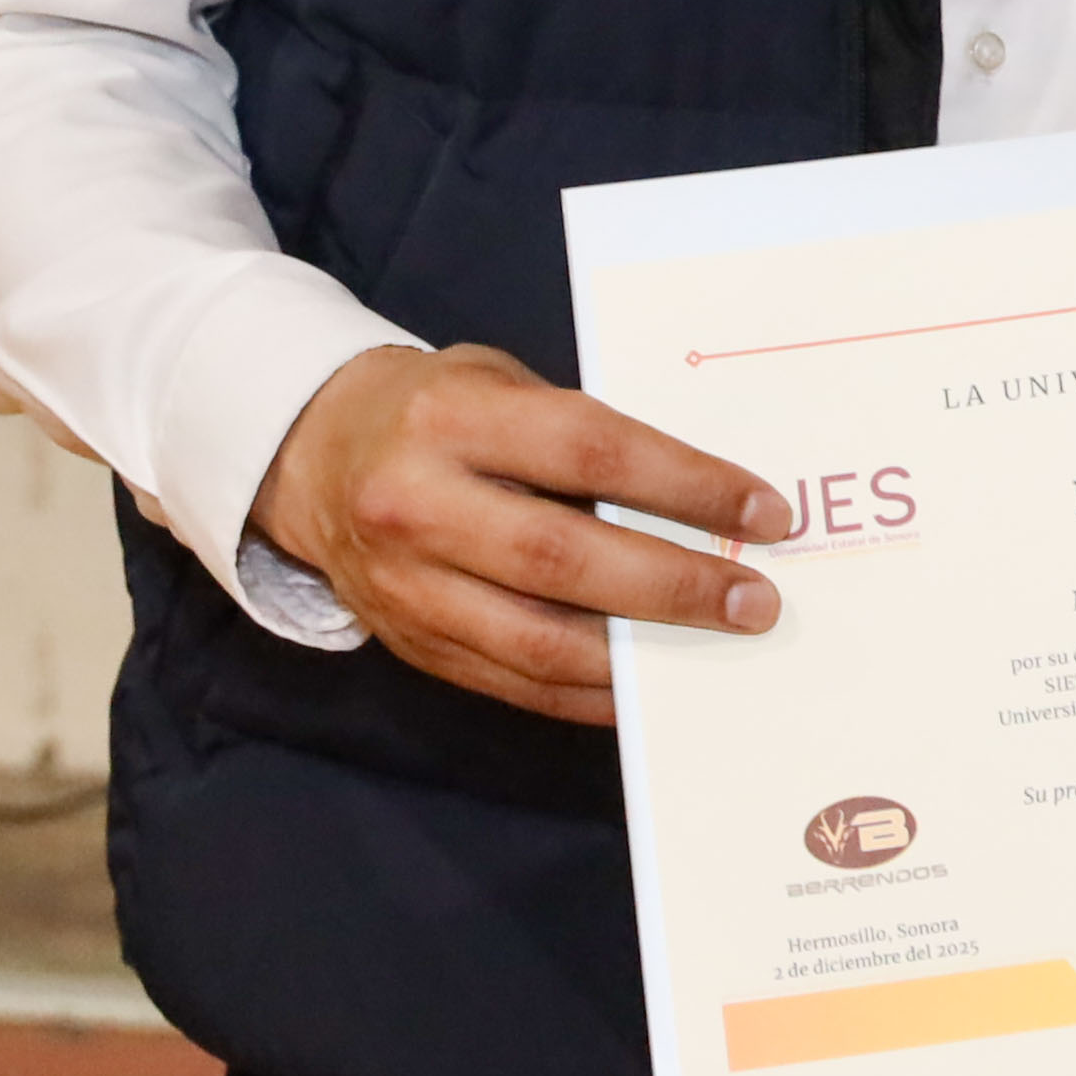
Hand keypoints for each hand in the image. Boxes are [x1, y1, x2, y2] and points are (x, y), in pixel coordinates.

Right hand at [246, 341, 781, 726]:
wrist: (310, 458)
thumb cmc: (435, 410)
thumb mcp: (498, 383)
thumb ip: (580, 432)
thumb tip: (703, 501)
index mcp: (450, 419)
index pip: (590, 453)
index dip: (686, 485)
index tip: (764, 511)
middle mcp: (418, 505)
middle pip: (564, 558)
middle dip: (675, 585)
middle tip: (756, 600)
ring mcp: (406, 587)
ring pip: (537, 639)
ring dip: (641, 652)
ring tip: (717, 645)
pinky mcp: (409, 645)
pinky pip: (513, 684)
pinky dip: (591, 692)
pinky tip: (650, 684)